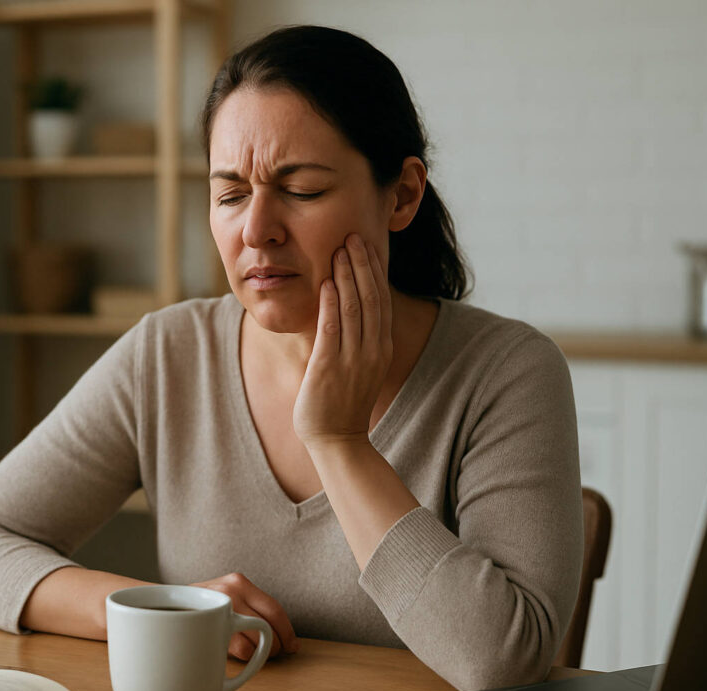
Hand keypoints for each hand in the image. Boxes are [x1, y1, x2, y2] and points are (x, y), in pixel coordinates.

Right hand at [191, 573, 298, 659]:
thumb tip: (286, 639)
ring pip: (258, 641)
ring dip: (261, 654)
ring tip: (252, 652)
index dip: (288, 631)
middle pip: (270, 626)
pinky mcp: (211, 628)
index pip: (275, 608)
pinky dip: (245, 657)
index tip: (293, 646)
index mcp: (238, 581)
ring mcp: (220, 609)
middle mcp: (231, 591)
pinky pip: (243, 650)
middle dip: (277, 645)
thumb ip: (249, 606)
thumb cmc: (197, 607)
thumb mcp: (223, 595)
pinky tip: (235, 652)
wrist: (159, 607)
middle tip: (273, 652)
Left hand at [293, 234, 392, 446]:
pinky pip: (332, 330)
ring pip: (353, 308)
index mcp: (380, 347)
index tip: (367, 245)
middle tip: (353, 235)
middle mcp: (371, 350)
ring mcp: (353, 359)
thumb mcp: (358, 365)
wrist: (337, 440)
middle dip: (362, 264)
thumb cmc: (342, 402)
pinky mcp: (329, 368)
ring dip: (346, 276)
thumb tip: (347, 308)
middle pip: (371, 298)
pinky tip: (326, 283)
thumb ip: (356, 338)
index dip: (374, 270)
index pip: (380, 300)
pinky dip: (330, 305)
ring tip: (340, 249)